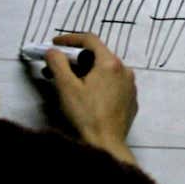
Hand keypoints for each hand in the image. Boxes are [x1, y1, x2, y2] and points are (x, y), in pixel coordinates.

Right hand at [43, 32, 138, 164]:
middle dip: (75, 60)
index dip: (70, 39)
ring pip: (105, 71)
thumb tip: (54, 51)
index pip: (90, 39)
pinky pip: (113, 85)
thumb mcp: (66, 86)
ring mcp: (130, 86)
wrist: (106, 144)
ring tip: (67, 84)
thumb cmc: (86, 115)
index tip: (54, 44)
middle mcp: (125, 71)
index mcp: (110, 63)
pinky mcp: (130, 100)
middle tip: (56, 68)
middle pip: (98, 56)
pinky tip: (85, 96)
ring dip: (85, 73)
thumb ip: (57, 63)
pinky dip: (98, 85)